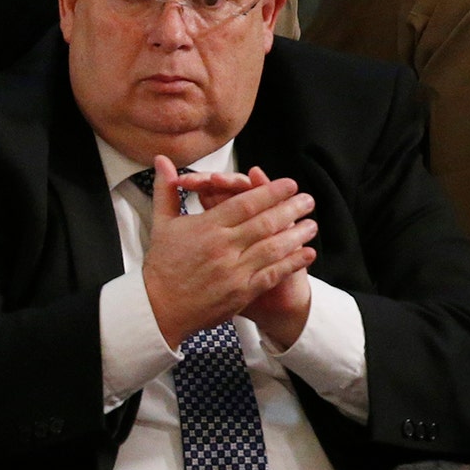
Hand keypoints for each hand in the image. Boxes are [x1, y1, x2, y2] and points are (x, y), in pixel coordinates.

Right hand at [143, 155, 316, 348]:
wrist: (158, 309)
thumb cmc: (161, 266)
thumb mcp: (161, 225)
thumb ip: (166, 191)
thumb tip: (162, 161)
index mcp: (205, 228)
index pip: (245, 203)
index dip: (271, 192)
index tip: (289, 185)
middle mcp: (222, 247)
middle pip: (265, 222)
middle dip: (291, 208)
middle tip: (307, 200)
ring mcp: (234, 271)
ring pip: (274, 247)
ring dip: (297, 234)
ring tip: (311, 224)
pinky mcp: (241, 292)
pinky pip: (273, 273)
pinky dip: (293, 262)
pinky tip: (307, 253)